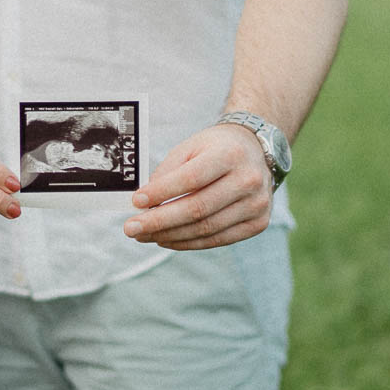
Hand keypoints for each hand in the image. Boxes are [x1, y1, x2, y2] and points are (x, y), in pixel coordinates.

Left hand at [124, 123, 272, 249]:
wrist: (256, 151)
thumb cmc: (217, 148)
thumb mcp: (191, 147)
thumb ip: (168, 172)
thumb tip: (144, 203)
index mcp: (230, 154)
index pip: (191, 179)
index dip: (161, 193)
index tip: (136, 202)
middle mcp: (248, 180)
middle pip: (197, 209)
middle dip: (159, 222)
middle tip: (131, 228)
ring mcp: (256, 204)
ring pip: (205, 229)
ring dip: (169, 236)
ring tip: (144, 235)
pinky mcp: (258, 223)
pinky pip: (217, 240)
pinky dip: (188, 243)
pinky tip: (166, 239)